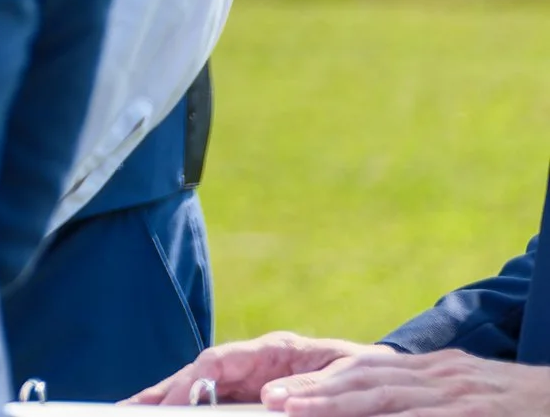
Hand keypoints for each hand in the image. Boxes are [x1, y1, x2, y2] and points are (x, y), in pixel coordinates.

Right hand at [132, 334, 383, 403]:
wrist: (384, 383)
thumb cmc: (366, 378)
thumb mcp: (346, 382)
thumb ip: (311, 389)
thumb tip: (274, 399)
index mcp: (273, 352)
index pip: (221, 362)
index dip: (194, 380)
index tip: (175, 398)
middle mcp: (254, 365)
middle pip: (197, 376)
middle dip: (160, 391)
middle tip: (126, 408)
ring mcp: (250, 383)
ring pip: (198, 391)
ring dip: (163, 401)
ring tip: (129, 412)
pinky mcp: (252, 401)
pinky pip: (213, 404)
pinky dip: (184, 409)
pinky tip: (163, 414)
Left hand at [265, 349, 549, 414]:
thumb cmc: (513, 408)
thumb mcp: (463, 396)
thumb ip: (417, 401)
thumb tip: (376, 411)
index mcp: (430, 370)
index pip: (364, 370)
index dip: (321, 381)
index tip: (281, 392)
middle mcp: (438, 376)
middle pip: (364, 379)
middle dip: (314, 391)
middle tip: (271, 401)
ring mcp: (456, 395)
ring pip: (385, 397)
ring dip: (336, 404)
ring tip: (295, 412)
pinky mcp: (472, 414)